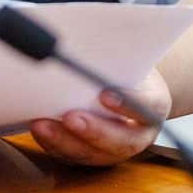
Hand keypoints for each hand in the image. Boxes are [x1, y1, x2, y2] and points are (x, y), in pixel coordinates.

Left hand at [29, 68, 171, 166]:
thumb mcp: (130, 59)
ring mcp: (117, 149)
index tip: (105, 94)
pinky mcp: (95, 155)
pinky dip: (55, 145)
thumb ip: (116, 56)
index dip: (127, 103)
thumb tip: (93, 35)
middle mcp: (140, 135)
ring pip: (94, 154)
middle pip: (121, 141)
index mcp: (153, 106)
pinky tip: (39, 130)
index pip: (146, 106)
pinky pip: (75, 157)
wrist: (131, 91)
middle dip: (93, 131)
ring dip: (65, 142)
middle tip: (70, 117)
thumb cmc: (127, 70)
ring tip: (42, 125)